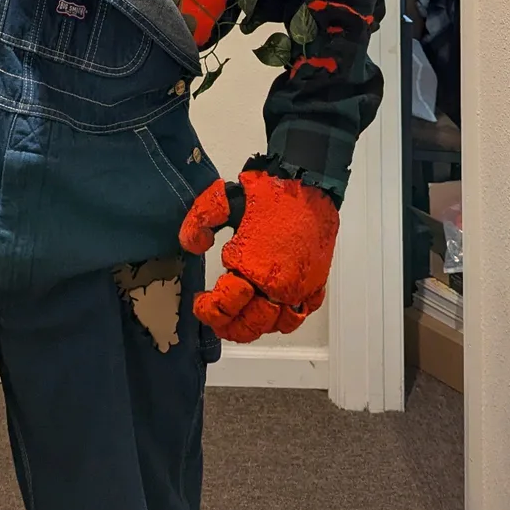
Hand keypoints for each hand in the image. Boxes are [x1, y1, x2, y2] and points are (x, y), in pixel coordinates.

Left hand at [180, 168, 338, 341]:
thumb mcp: (222, 200)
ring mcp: (300, 287)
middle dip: (230, 327)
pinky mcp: (317, 281)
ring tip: (244, 321)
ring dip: (258, 327)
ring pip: (278, 325)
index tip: (200, 303)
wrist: (307, 181)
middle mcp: (278, 286)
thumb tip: (192, 247)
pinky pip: (303, 313)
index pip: (225, 307)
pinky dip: (287, 319)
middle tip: (218, 321)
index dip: (207, 311)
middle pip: (251, 325)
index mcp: (252, 268)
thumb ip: (199, 223)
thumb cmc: (267, 191)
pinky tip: (275, 311)